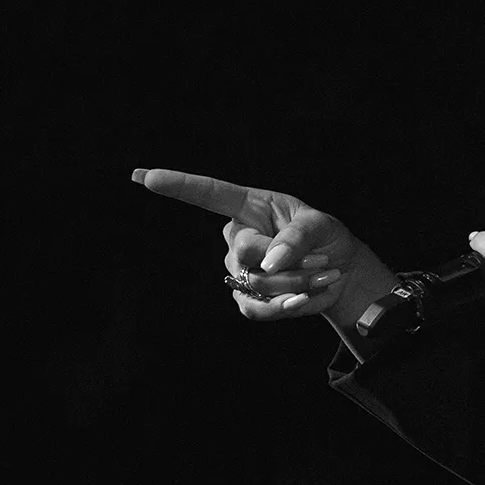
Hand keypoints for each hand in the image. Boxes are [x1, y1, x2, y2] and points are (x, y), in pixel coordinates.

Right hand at [132, 168, 397, 327]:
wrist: (340, 272)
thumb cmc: (326, 238)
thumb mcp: (321, 226)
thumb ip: (297, 238)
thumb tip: (270, 263)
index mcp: (249, 205)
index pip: (208, 193)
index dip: (178, 185)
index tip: (144, 177)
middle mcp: (237, 236)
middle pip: (244, 250)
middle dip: (288, 261)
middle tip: (320, 260)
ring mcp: (238, 269)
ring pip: (255, 283)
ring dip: (295, 284)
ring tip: (321, 275)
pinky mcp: (246, 298)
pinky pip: (255, 308)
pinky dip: (284, 306)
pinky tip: (303, 299)